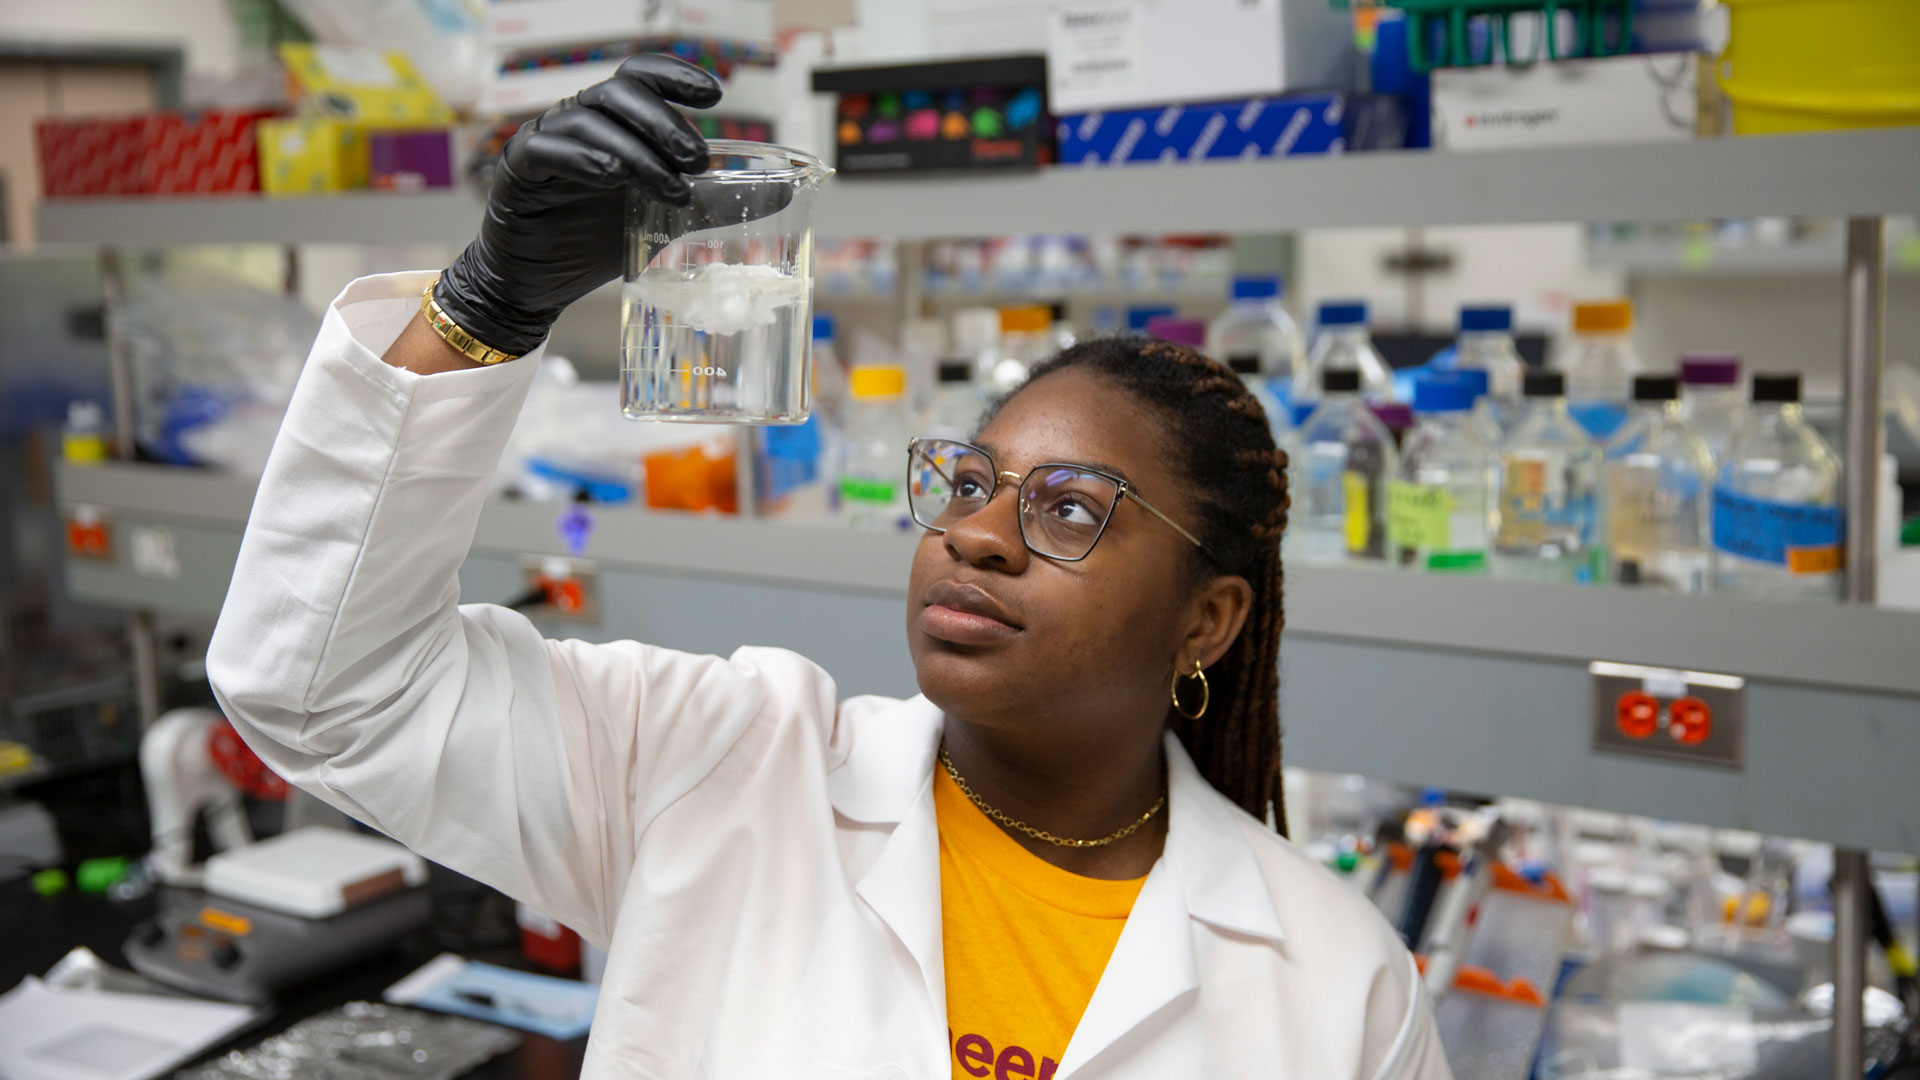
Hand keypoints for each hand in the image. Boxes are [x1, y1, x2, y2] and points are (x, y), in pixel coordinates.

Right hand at [435, 54, 721, 357]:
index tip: (715, 95)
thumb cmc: (596, 242)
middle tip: (698, 160)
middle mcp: (579, 122)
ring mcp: (546, 142)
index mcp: (614, 124)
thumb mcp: (665, 218)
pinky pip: (546, 149)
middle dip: (665, 122)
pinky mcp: (517, 171)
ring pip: (589, 120)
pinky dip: (583, 158)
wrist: (539, 284)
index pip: (642, 78)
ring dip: (636, 150)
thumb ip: (714, 203)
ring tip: (668, 185)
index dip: (676, 77)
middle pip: (621, 93)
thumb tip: (782, 193)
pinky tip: (611, 178)